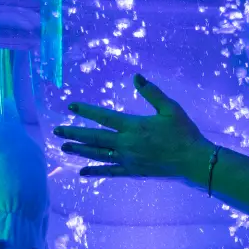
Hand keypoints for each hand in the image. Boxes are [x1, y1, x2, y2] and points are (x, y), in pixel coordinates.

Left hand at [54, 75, 212, 179]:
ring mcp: (127, 160)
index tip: (70, 106)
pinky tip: (82, 172)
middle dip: (74, 133)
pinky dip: (95, 171)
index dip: (85, 111)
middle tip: (56, 130)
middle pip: (94, 138)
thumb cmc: (183, 132)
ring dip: (79, 150)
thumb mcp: (170, 108)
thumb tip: (136, 76)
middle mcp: (126, 144)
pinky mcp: (132, 172)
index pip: (103, 117)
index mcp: (133, 126)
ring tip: (63, 147)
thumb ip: (151, 92)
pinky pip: (109, 171)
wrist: (192, 161)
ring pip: (97, 155)